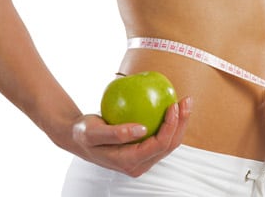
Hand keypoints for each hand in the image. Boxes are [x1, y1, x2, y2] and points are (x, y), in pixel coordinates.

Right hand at [69, 97, 191, 176]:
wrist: (79, 138)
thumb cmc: (83, 133)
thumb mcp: (92, 133)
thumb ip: (115, 134)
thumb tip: (141, 129)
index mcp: (130, 162)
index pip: (158, 146)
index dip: (170, 126)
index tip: (173, 105)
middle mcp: (139, 164)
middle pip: (169, 145)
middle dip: (182, 123)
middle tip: (186, 100)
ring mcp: (143, 159)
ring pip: (169, 142)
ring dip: (180, 122)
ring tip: (185, 101)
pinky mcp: (144, 150)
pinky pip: (161, 136)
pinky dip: (170, 121)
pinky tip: (172, 104)